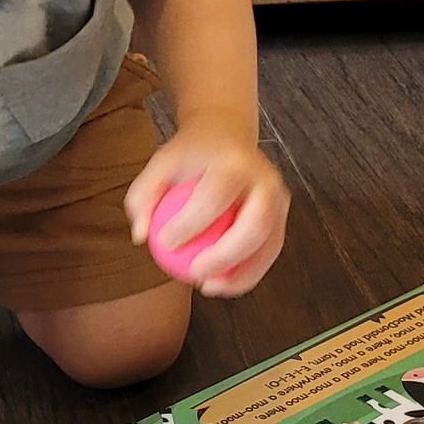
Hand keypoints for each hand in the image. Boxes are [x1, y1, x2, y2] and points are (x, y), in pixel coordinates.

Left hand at [125, 118, 288, 298]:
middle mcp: (266, 181)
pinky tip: (219, 285)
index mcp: (236, 162)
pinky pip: (268, 254)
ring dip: (240, 274)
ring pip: (268, 246)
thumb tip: (141, 236)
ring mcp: (280, 201)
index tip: (164, 243)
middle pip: (254, 226)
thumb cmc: (190, 156)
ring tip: (207, 287)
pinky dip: (246, 274)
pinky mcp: (282, 219)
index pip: (215, 196)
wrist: (227, 136)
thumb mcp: (160, 164)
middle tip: (194, 273)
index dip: (190, 223)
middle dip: (225, 256)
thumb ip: (143, 196)